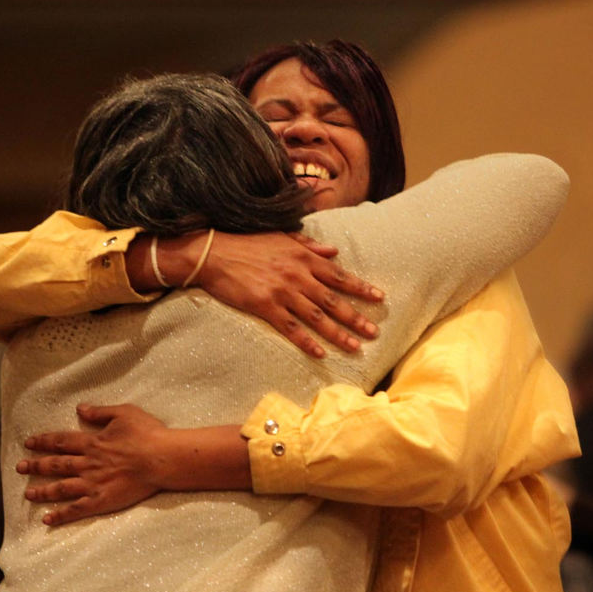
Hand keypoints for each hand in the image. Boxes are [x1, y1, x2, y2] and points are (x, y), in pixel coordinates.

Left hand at [17, 404, 171, 525]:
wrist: (162, 459)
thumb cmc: (148, 434)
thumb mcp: (124, 413)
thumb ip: (100, 412)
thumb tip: (80, 408)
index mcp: (92, 442)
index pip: (61, 441)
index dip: (43, 441)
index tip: (29, 443)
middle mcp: (87, 464)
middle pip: (56, 465)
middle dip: (36, 466)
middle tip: (20, 467)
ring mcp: (92, 484)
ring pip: (61, 488)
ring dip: (42, 491)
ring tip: (28, 494)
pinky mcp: (101, 501)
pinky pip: (76, 510)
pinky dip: (60, 515)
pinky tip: (47, 520)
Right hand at [198, 231, 384, 357]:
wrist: (214, 253)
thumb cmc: (248, 244)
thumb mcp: (282, 238)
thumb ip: (310, 246)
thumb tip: (334, 250)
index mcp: (304, 258)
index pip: (339, 275)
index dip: (360, 287)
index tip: (379, 298)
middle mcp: (298, 276)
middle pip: (333, 301)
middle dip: (356, 318)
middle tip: (374, 332)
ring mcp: (282, 293)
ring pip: (317, 317)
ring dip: (338, 334)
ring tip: (355, 347)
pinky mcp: (265, 307)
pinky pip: (291, 328)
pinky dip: (307, 341)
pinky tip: (320, 353)